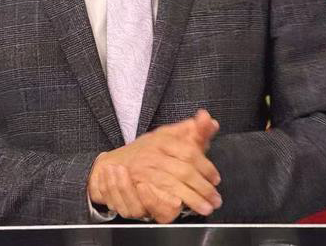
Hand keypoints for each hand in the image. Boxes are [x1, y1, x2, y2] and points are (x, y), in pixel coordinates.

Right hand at [88, 109, 221, 222]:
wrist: (110, 165)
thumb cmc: (145, 151)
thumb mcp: (166, 137)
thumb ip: (191, 131)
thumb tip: (209, 118)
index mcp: (161, 140)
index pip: (189, 152)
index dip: (205, 167)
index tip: (216, 179)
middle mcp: (152, 155)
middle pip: (183, 171)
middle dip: (202, 187)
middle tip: (215, 199)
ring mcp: (142, 172)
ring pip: (172, 186)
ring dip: (191, 199)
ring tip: (205, 208)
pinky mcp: (135, 189)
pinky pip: (154, 199)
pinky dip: (167, 203)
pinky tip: (180, 208)